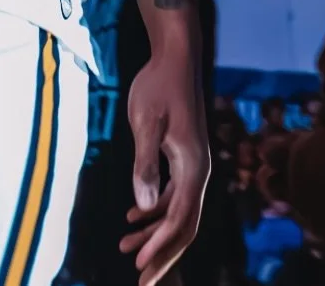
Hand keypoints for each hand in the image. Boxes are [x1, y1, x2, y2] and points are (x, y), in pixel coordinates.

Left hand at [119, 52, 209, 285]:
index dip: (160, 248)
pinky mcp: (181, 157)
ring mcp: (192, 165)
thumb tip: (143, 206)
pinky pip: (172, 195)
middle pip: (184, 226)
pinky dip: (155, 210)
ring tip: (125, 248)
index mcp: (194, 168)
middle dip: (162, 254)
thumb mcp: (146, 122)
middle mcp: (199, 172)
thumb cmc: (158, 86)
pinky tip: (133, 216)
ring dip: (154, 233)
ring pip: (177, 212)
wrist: (173, 59)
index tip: (139, 269)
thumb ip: (144, 163)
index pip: (180, 222)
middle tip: (141, 280)